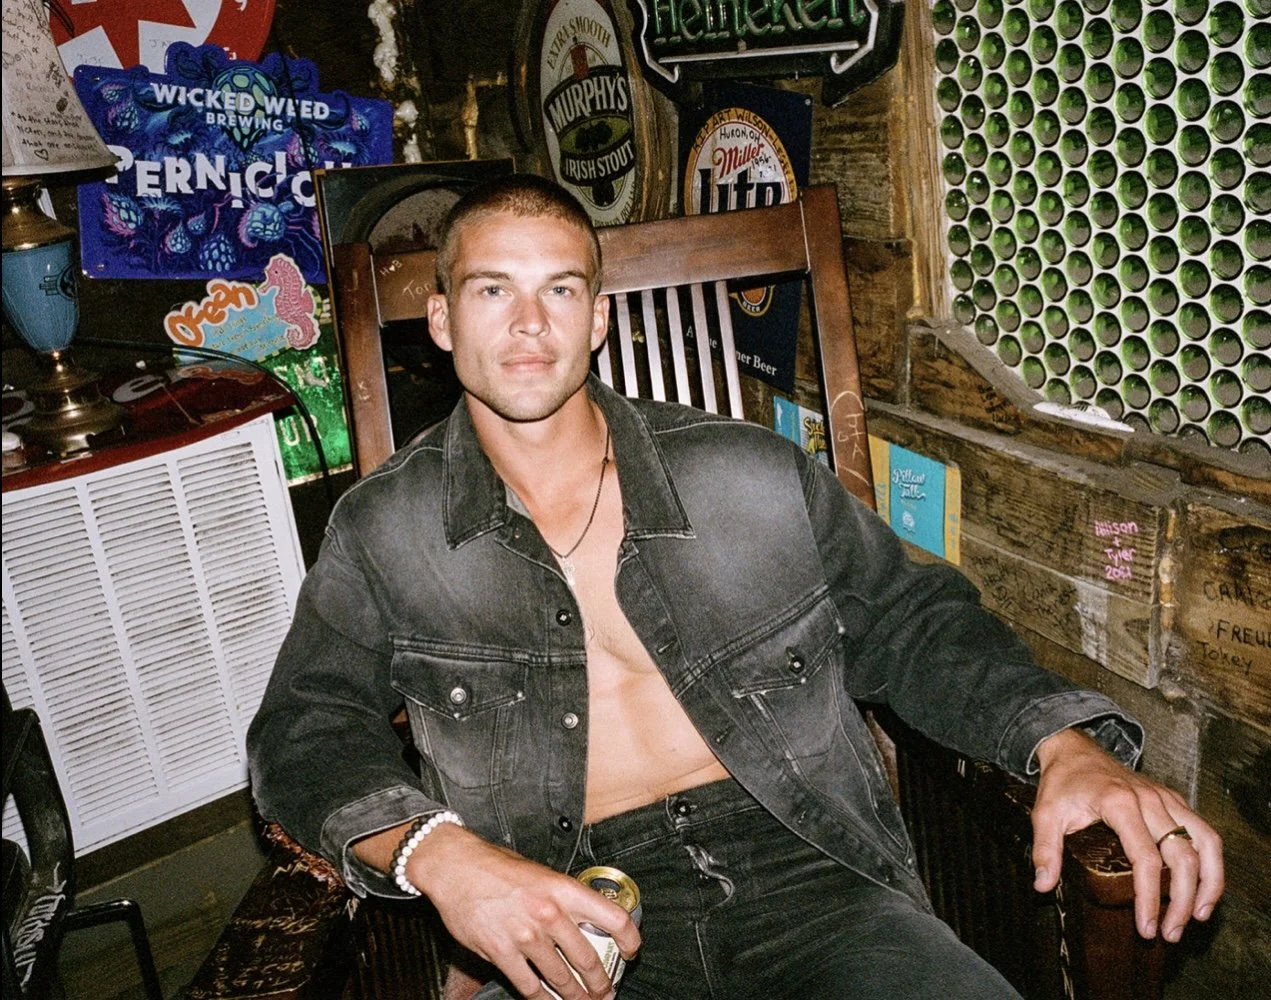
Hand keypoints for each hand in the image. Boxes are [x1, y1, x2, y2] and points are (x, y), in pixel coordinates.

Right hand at [408, 824, 640, 999]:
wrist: (455, 867)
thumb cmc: (496, 866)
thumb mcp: (540, 872)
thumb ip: (562, 897)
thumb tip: (583, 918)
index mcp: (564, 889)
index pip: (614, 918)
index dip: (629, 940)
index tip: (631, 952)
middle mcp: (549, 913)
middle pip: (588, 959)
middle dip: (601, 983)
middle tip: (606, 993)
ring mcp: (525, 935)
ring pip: (560, 978)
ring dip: (575, 996)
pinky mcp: (501, 952)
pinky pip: (528, 986)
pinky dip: (541, 999)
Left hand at [1030, 728, 1222, 941]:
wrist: (1074, 749)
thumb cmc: (1063, 782)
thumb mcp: (1045, 813)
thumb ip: (1045, 849)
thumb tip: (1043, 885)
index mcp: (1119, 803)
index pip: (1145, 859)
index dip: (1150, 897)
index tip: (1147, 926)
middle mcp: (1150, 800)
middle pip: (1182, 856)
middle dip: (1182, 900)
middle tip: (1171, 932)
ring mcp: (1165, 798)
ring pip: (1204, 842)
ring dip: (1208, 882)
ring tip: (1198, 915)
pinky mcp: (1173, 799)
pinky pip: (1203, 831)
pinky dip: (1211, 861)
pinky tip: (1204, 886)